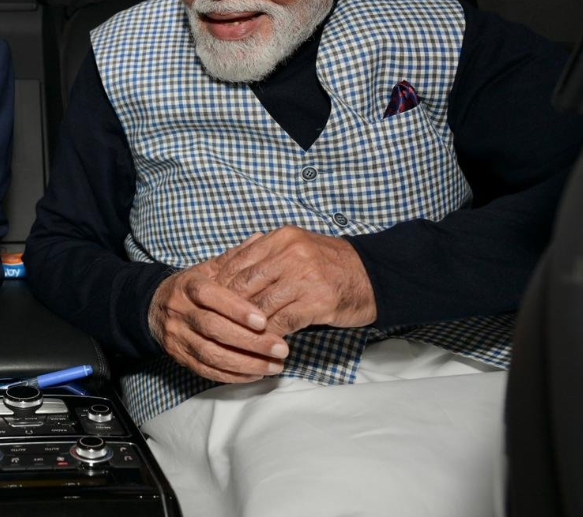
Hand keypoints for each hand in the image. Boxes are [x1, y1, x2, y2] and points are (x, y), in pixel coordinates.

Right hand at [148, 244, 290, 383]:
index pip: (210, 296)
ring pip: (210, 353)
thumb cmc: (191, 288)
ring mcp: (178, 336)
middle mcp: (181, 311)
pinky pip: (206, 369)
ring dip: (245, 363)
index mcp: (189, 285)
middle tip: (281, 348)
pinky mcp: (179, 356)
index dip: (235, 309)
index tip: (263, 320)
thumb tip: (260, 238)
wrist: (153, 307)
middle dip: (249, 341)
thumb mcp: (208, 268)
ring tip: (275, 366)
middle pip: (213, 328)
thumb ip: (234, 259)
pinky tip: (256, 374)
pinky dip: (232, 375)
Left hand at [215, 226, 376, 336]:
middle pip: (245, 284)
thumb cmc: (329, 264)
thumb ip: (265, 255)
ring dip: (248, 326)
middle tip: (216, 323)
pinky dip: (271, 335)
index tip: (208, 301)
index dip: (220, 284)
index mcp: (281, 239)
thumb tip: (227, 270)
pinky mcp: (317, 301)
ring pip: (261, 305)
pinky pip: (283, 322)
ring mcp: (305, 277)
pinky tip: (265, 344)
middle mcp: (291, 254)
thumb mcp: (296, 248)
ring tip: (237, 338)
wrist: (373, 275)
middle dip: (228, 307)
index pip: (238, 261)